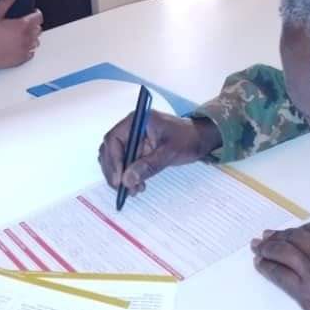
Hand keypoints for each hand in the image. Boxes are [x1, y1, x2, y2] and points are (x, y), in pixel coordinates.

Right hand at [0, 0, 41, 71]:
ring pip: (36, 42)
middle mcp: (27, 38)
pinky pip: (31, 54)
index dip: (36, 13)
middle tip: (23, 23)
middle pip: (39, 29)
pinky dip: (28, 49)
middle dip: (34, 25)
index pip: (39, 17)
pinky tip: (18, 46)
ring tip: (21, 35)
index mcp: (23, 25)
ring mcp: (25, 50)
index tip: (31, 12)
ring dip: (32, 37)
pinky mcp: (21, 60)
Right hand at [98, 111, 221, 194]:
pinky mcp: (136, 149)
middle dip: (115, 171)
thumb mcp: (170, 152)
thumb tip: (127, 180)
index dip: (113, 160)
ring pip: (115, 159)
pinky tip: (138, 185)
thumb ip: (148, 165)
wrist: (200, 139)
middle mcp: (130, 128)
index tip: (119, 179)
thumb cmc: (188, 139)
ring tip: (135, 190)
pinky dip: (128, 176)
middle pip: (110, 150)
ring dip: (121, 176)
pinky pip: (125, 164)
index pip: (114, 139)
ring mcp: (132, 139)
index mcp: (137, 120)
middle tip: (124, 189)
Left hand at [251, 211, 309, 309]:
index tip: (289, 232)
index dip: (299, 229)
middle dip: (280, 236)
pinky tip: (260, 263)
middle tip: (266, 237)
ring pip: (284, 253)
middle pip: (296, 238)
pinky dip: (267, 267)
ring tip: (258, 247)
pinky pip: (280, 276)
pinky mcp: (306, 296)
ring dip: (267, 248)